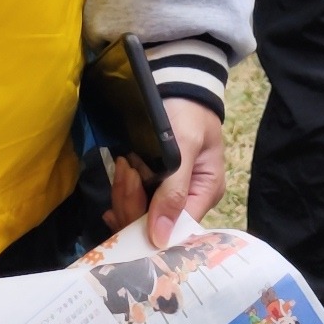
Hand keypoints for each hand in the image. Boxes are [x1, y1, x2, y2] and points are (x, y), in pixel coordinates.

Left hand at [105, 97, 228, 244]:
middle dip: (132, 203)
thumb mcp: (185, 145)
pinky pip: (134, 200)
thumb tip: (160, 238)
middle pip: (155, 224)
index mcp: (205, 194)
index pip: (176, 229)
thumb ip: (174, 191)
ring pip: (140, 213)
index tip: (126, 205)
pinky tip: (118, 179)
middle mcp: (188, 200)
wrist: (178, 85)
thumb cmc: (188, 112)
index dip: (150, 227)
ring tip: (122, 165)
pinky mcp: (153, 185)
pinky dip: (123, 191)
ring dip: (125, 193)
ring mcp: (168, 194)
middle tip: (124, 170)